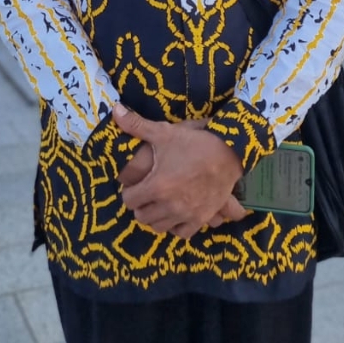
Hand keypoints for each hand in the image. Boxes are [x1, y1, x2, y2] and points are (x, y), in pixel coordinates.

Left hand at [113, 103, 245, 239]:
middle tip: (146, 193)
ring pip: (159, 227)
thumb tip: (115, 110)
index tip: (135, 184)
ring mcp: (186, 215)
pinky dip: (176, 226)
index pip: (129, 200)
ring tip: (159, 203)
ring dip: (156, 216)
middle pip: (142, 216)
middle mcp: (169, 205)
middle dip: (141, 205)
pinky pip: (181, 233)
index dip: (129, 191)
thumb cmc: (193, 142)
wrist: (228, 153)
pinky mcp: (201, 219)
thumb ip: (136, 125)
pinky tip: (176, 213)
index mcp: (156, 186)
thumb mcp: (163, 132)